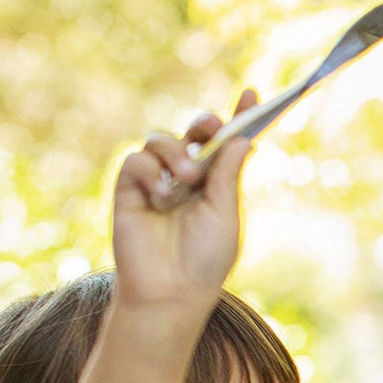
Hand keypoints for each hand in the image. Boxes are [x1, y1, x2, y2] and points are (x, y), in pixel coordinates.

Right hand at [110, 91, 259, 308]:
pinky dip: (151, 172)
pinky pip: (138, 160)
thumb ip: (228, 174)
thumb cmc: (204, 260)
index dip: (238, 118)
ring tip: (186, 181)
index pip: (226, 144)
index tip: (251, 92)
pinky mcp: (130, 188)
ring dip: (176, 154)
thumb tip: (244, 137)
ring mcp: (157, 182)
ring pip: (162, 140)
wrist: (171, 290)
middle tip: (212, 129)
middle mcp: (187, 179)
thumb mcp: (225, 213)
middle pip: (193, 132)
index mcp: (215, 186)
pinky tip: (160, 195)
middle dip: (204, 124)